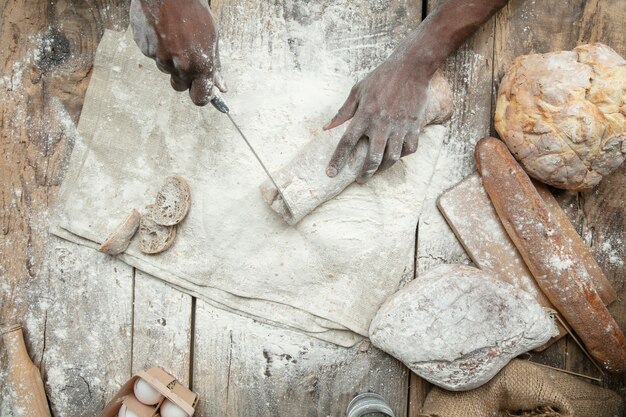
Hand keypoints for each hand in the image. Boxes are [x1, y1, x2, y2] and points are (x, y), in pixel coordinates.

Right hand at [130, 0, 226, 104]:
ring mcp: (159, 58)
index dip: (201, 95)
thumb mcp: (212, 38)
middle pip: (180, 86)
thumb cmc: (193, 10)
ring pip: (166, 69)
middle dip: (184, 77)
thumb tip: (221, 87)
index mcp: (198, 65)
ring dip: (170, 59)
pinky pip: (153, 55)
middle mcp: (178, 66)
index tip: (203, 90)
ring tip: (175, 36)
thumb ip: (214, 66)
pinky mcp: (144, 49)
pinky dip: (158, 47)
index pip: (200, 98)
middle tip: (187, 56)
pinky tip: (163, 31)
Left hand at [323, 60, 429, 182]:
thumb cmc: (381, 78)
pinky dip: (402, 155)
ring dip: (382, 169)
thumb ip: (343, 112)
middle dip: (365, 173)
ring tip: (376, 172)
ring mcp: (400, 126)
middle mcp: (381, 123)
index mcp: (364, 115)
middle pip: (372, 158)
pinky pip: (409, 149)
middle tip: (360, 180)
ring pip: (392, 157)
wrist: (411, 67)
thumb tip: (326, 128)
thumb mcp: (358, 91)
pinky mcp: (415, 126)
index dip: (337, 160)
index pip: (347, 142)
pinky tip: (395, 155)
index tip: (331, 173)